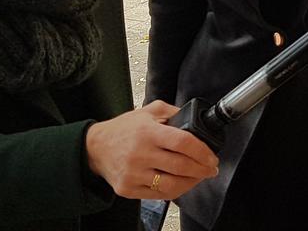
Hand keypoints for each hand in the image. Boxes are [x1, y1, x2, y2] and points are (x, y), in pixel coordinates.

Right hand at [84, 100, 218, 199]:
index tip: (212, 157)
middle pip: (181, 166)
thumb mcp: (148, 111)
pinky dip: (174, 191)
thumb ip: (173, 112)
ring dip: (192, 183)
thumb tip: (196, 119)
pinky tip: (181, 184)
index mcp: (148, 132)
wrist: (95, 148)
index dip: (203, 151)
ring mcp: (133, 174)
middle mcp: (140, 154)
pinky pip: (158, 195)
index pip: (183, 142)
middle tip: (211, 169)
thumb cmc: (123, 129)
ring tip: (199, 177)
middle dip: (202, 169)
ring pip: (172, 184)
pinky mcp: (128, 189)